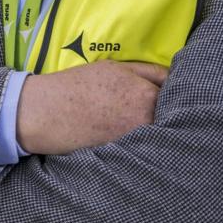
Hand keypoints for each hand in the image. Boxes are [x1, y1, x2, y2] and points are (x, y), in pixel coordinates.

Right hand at [16, 60, 167, 154]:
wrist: (46, 112)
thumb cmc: (78, 84)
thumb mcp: (114, 67)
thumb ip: (148, 72)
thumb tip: (174, 78)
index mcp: (147, 94)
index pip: (176, 95)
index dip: (173, 95)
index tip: (169, 96)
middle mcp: (146, 119)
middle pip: (170, 118)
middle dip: (166, 114)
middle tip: (152, 112)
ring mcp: (135, 140)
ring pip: (157, 134)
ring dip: (154, 130)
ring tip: (134, 123)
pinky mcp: (124, 155)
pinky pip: (142, 148)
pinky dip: (140, 143)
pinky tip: (129, 138)